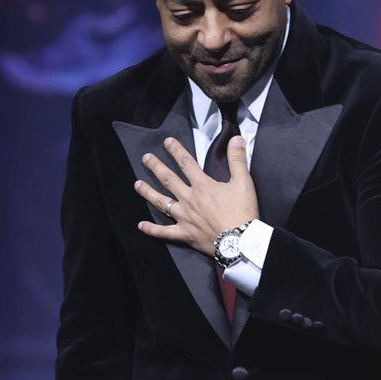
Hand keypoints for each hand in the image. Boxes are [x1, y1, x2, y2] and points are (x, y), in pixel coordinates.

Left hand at [134, 136, 257, 255]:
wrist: (240, 241)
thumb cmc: (242, 212)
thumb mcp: (243, 182)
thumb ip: (237, 159)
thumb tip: (235, 138)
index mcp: (202, 186)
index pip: (186, 163)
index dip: (176, 150)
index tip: (167, 142)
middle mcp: (189, 199)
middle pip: (168, 180)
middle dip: (156, 167)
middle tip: (145, 158)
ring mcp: (184, 217)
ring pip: (161, 203)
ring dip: (148, 192)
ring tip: (137, 184)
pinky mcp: (184, 234)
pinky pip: (164, 232)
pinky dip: (152, 230)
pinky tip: (140, 225)